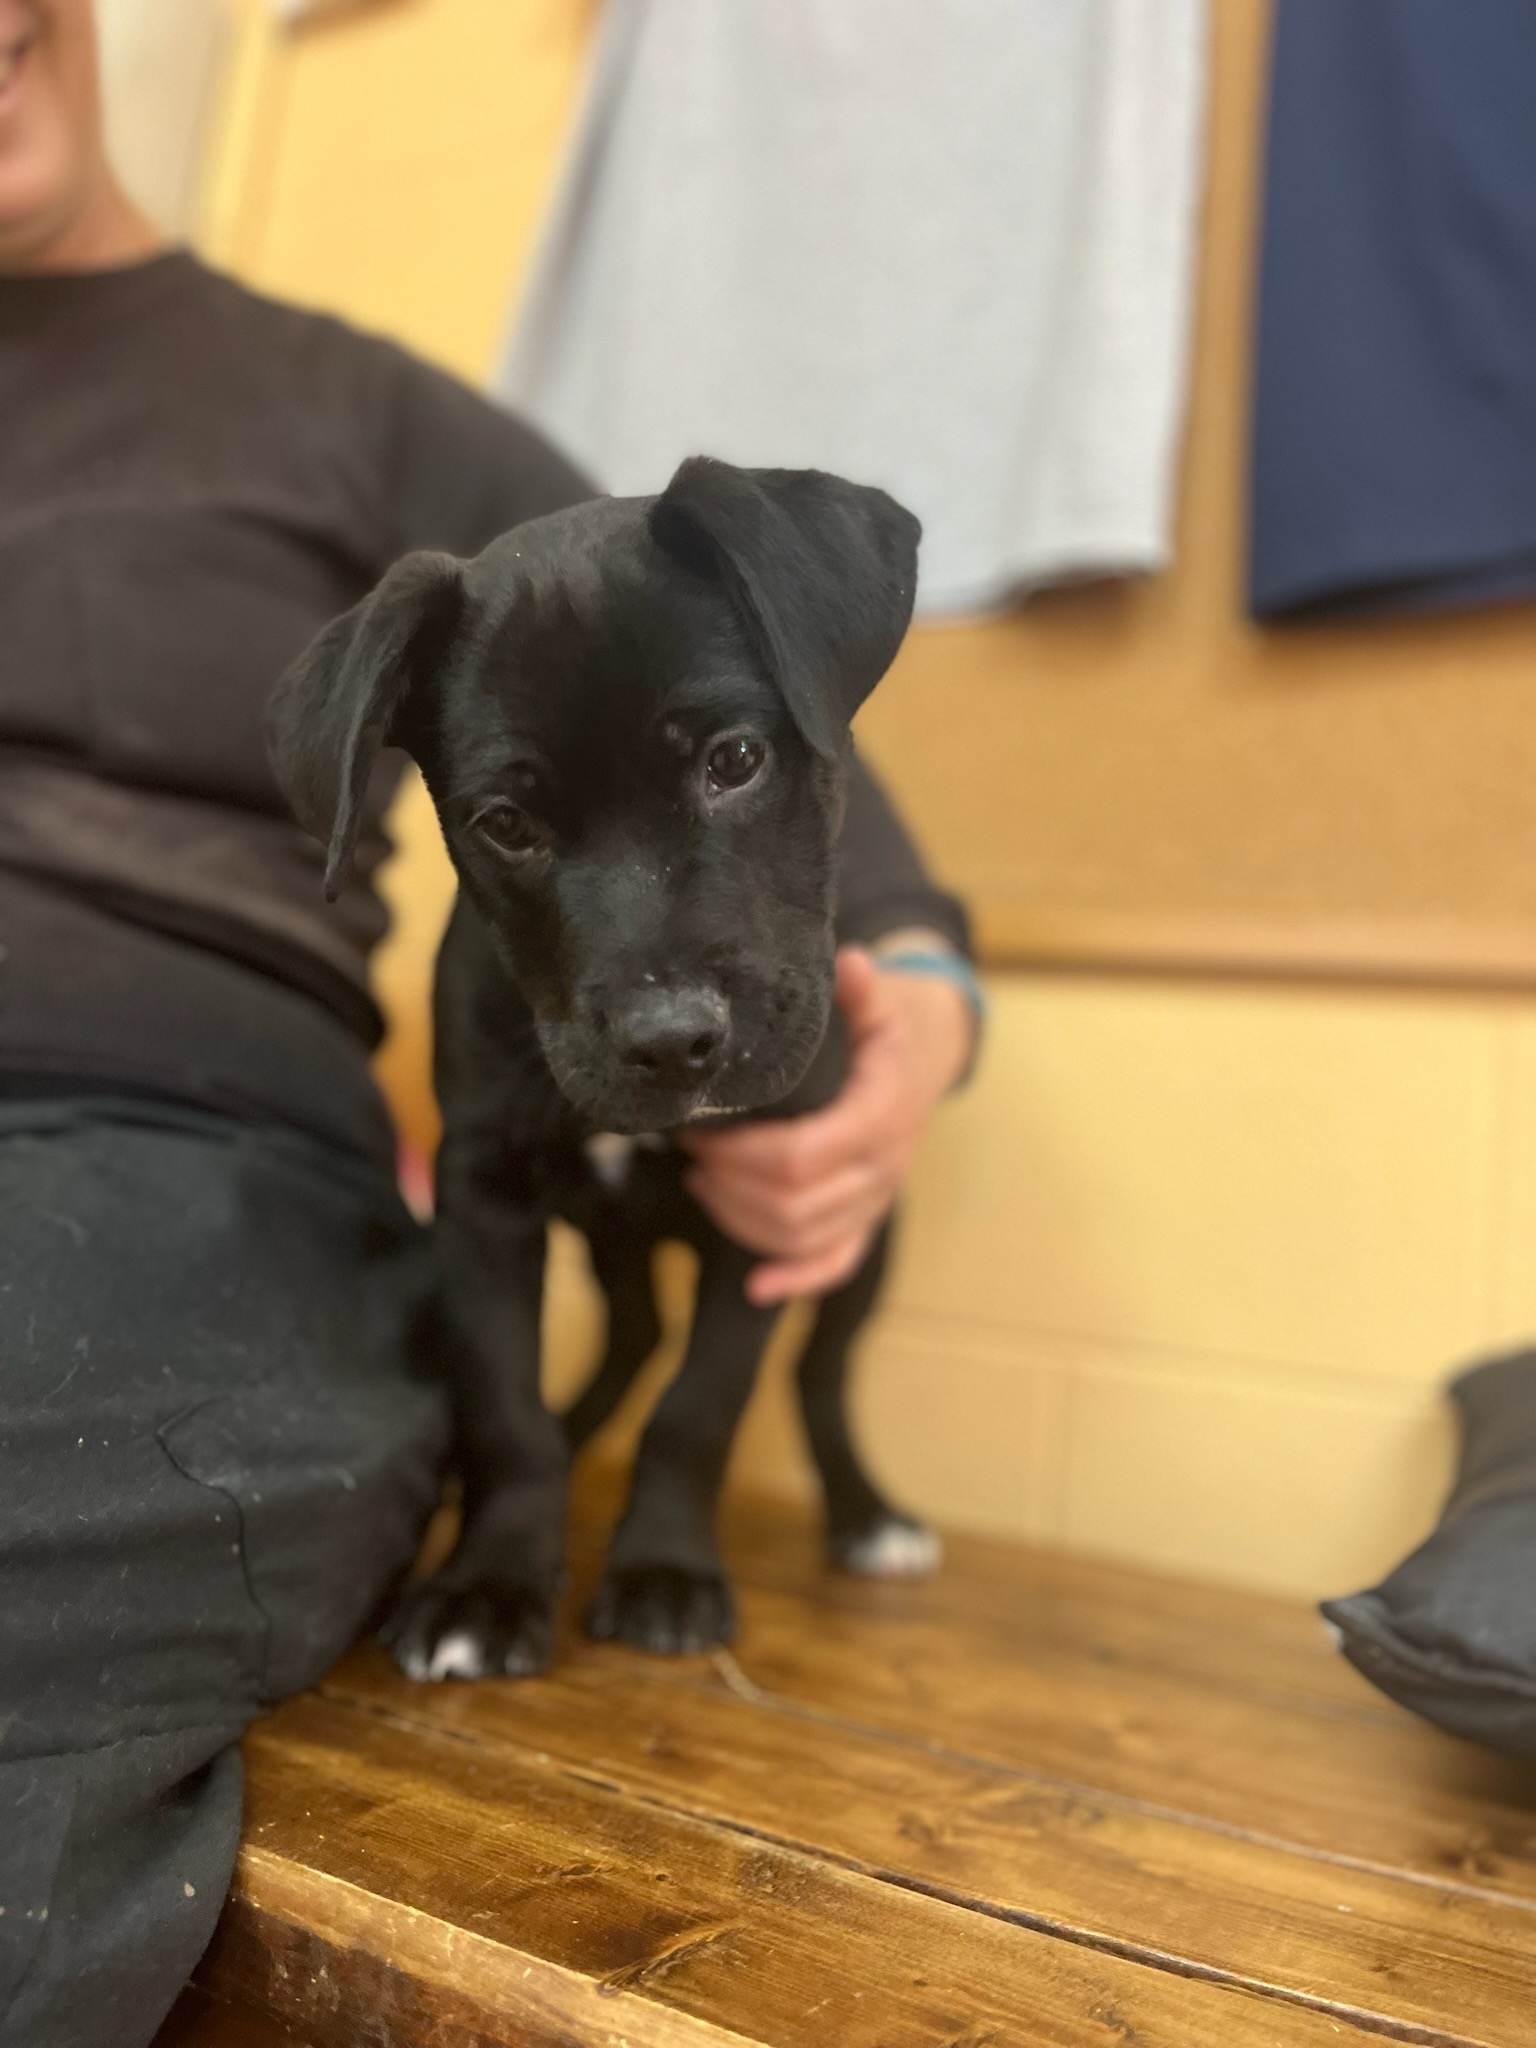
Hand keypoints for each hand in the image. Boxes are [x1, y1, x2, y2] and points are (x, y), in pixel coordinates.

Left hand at [680, 946, 973, 1305]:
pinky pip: (837, 1261)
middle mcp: (883, 1168)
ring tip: (704, 1180)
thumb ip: (862, 987)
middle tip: (692, 1148)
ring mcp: (877, 1198)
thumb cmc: (897, 1021)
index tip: (699, 1127)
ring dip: (742, 1219)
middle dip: (730, 1184)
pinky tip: (756, 1287)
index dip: (740, 1153)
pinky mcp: (869, 1215)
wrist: (935, 1050)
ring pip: (802, 1237)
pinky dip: (796, 1278)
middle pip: (794, 1205)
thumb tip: (847, 963)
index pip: (801, 1158)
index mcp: (882, 1116)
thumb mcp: (884, 996)